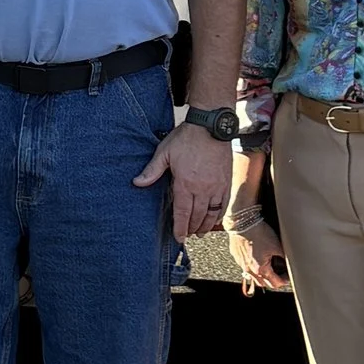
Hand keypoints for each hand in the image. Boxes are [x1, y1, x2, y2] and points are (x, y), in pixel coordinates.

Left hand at [137, 119, 233, 240]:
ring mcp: (216, 186)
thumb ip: (152, 170)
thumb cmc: (186, 138)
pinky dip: (219, 214)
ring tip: (200, 233)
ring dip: (205, 225)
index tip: (178, 237)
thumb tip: (137, 182)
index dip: (180, 227)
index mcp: (185, 183)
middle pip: (197, 216)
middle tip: (187, 236)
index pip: (182, 212)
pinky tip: (215, 219)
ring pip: (211, 213)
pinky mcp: (226, 181)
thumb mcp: (164, 152)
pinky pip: (223, 203)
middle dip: (191, 229)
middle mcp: (202, 188)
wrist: (211, 126)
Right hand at [225, 216, 290, 296]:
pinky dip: (253, 264)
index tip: (289, 276)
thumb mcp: (277, 246)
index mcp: (260, 270)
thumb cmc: (259, 232)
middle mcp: (249, 270)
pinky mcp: (236, 256)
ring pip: (253, 275)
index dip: (284, 281)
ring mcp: (241, 263)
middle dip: (273, 279)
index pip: (275, 283)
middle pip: (263, 283)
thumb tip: (289, 263)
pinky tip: (258, 255)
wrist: (243, 222)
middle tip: (280, 271)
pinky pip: (246, 265)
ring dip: (262, 273)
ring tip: (270, 263)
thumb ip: (284, 258)